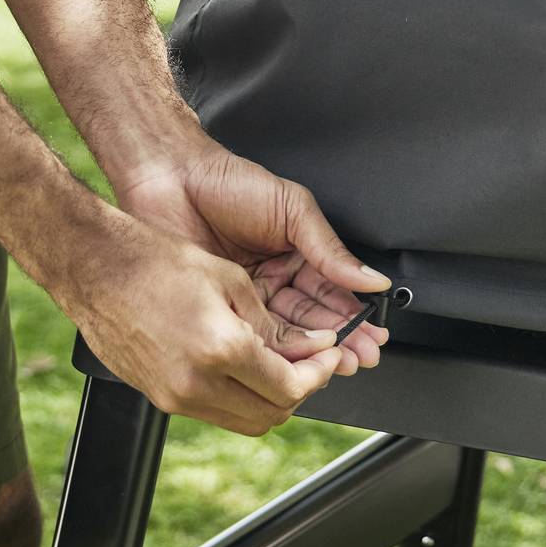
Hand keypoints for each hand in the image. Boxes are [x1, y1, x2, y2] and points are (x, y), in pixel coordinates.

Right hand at [54, 212, 360, 436]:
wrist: (95, 267)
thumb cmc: (155, 261)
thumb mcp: (229, 280)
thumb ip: (272, 323)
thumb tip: (307, 347)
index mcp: (222, 348)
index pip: (291, 386)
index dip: (319, 373)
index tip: (328, 356)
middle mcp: (198, 383)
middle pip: (272, 414)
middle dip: (301, 390)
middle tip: (310, 363)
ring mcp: (175, 396)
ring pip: (245, 421)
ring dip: (270, 400)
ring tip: (279, 366)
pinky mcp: (159, 399)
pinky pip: (214, 412)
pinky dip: (238, 399)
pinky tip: (242, 369)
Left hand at [113, 139, 391, 369]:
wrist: (172, 181)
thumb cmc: (229, 183)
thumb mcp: (293, 209)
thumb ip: (330, 248)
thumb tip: (372, 278)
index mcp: (299, 254)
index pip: (334, 292)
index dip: (355, 316)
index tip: (373, 337)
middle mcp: (277, 278)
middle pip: (315, 319)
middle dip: (340, 341)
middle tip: (359, 359)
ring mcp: (250, 296)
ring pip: (287, 332)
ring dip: (311, 351)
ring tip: (333, 365)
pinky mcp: (224, 308)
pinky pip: (253, 334)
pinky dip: (273, 350)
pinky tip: (290, 361)